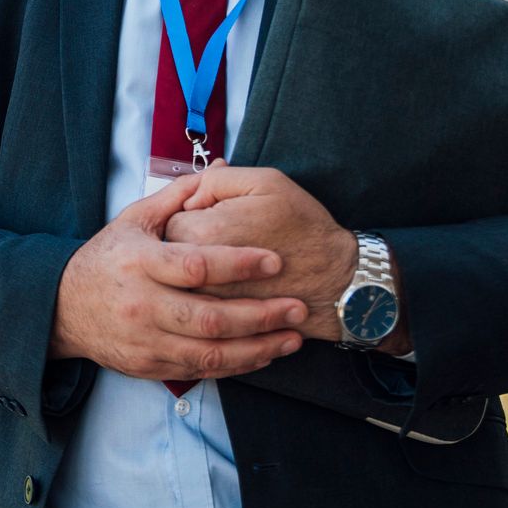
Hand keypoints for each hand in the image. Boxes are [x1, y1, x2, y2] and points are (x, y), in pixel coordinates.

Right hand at [49, 172, 309, 382]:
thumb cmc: (106, 258)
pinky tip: (263, 353)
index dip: (238, 264)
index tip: (275, 260)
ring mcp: (146, 340)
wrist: (64, 308)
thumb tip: (214, 170)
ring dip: (257, 348)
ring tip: (292, 337)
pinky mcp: (150, 366)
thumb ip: (175, 198)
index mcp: (140, 263)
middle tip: (298, 307)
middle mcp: (142, 305)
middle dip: (260, 315)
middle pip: (210, 318)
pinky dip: (236, 365)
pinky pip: (201, 370)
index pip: (195, 266)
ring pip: (210, 353)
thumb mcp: (133, 220)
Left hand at [164, 164, 406, 350]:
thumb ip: (217, 180)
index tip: (215, 213)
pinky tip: (232, 289)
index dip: (192, 212)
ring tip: (227, 266)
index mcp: (200, 233)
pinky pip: (198, 310)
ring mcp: (207, 305)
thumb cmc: (304, 227)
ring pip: (181, 285)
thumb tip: (190, 194)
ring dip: (196, 275)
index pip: (169, 219)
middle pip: (170, 255)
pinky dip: (209, 300)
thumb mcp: (265, 182)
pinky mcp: (220, 328)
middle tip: (222, 239)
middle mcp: (196, 274)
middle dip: (189, 244)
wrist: (337, 281)